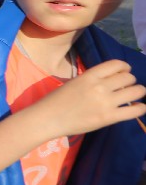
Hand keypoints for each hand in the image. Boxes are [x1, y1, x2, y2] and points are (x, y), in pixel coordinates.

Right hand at [30, 59, 145, 139]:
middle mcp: (100, 86)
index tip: (124, 72)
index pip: (117, 64)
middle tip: (126, 88)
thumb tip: (113, 81)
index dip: (125, 68)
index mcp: (89, 76)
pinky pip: (134, 110)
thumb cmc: (56, 101)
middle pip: (129, 78)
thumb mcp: (74, 83)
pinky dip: (141, 108)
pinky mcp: (108, 117)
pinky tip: (138, 108)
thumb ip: (93, 80)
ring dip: (138, 92)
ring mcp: (105, 102)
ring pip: (136, 91)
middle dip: (131, 81)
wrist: (47, 119)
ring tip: (134, 96)